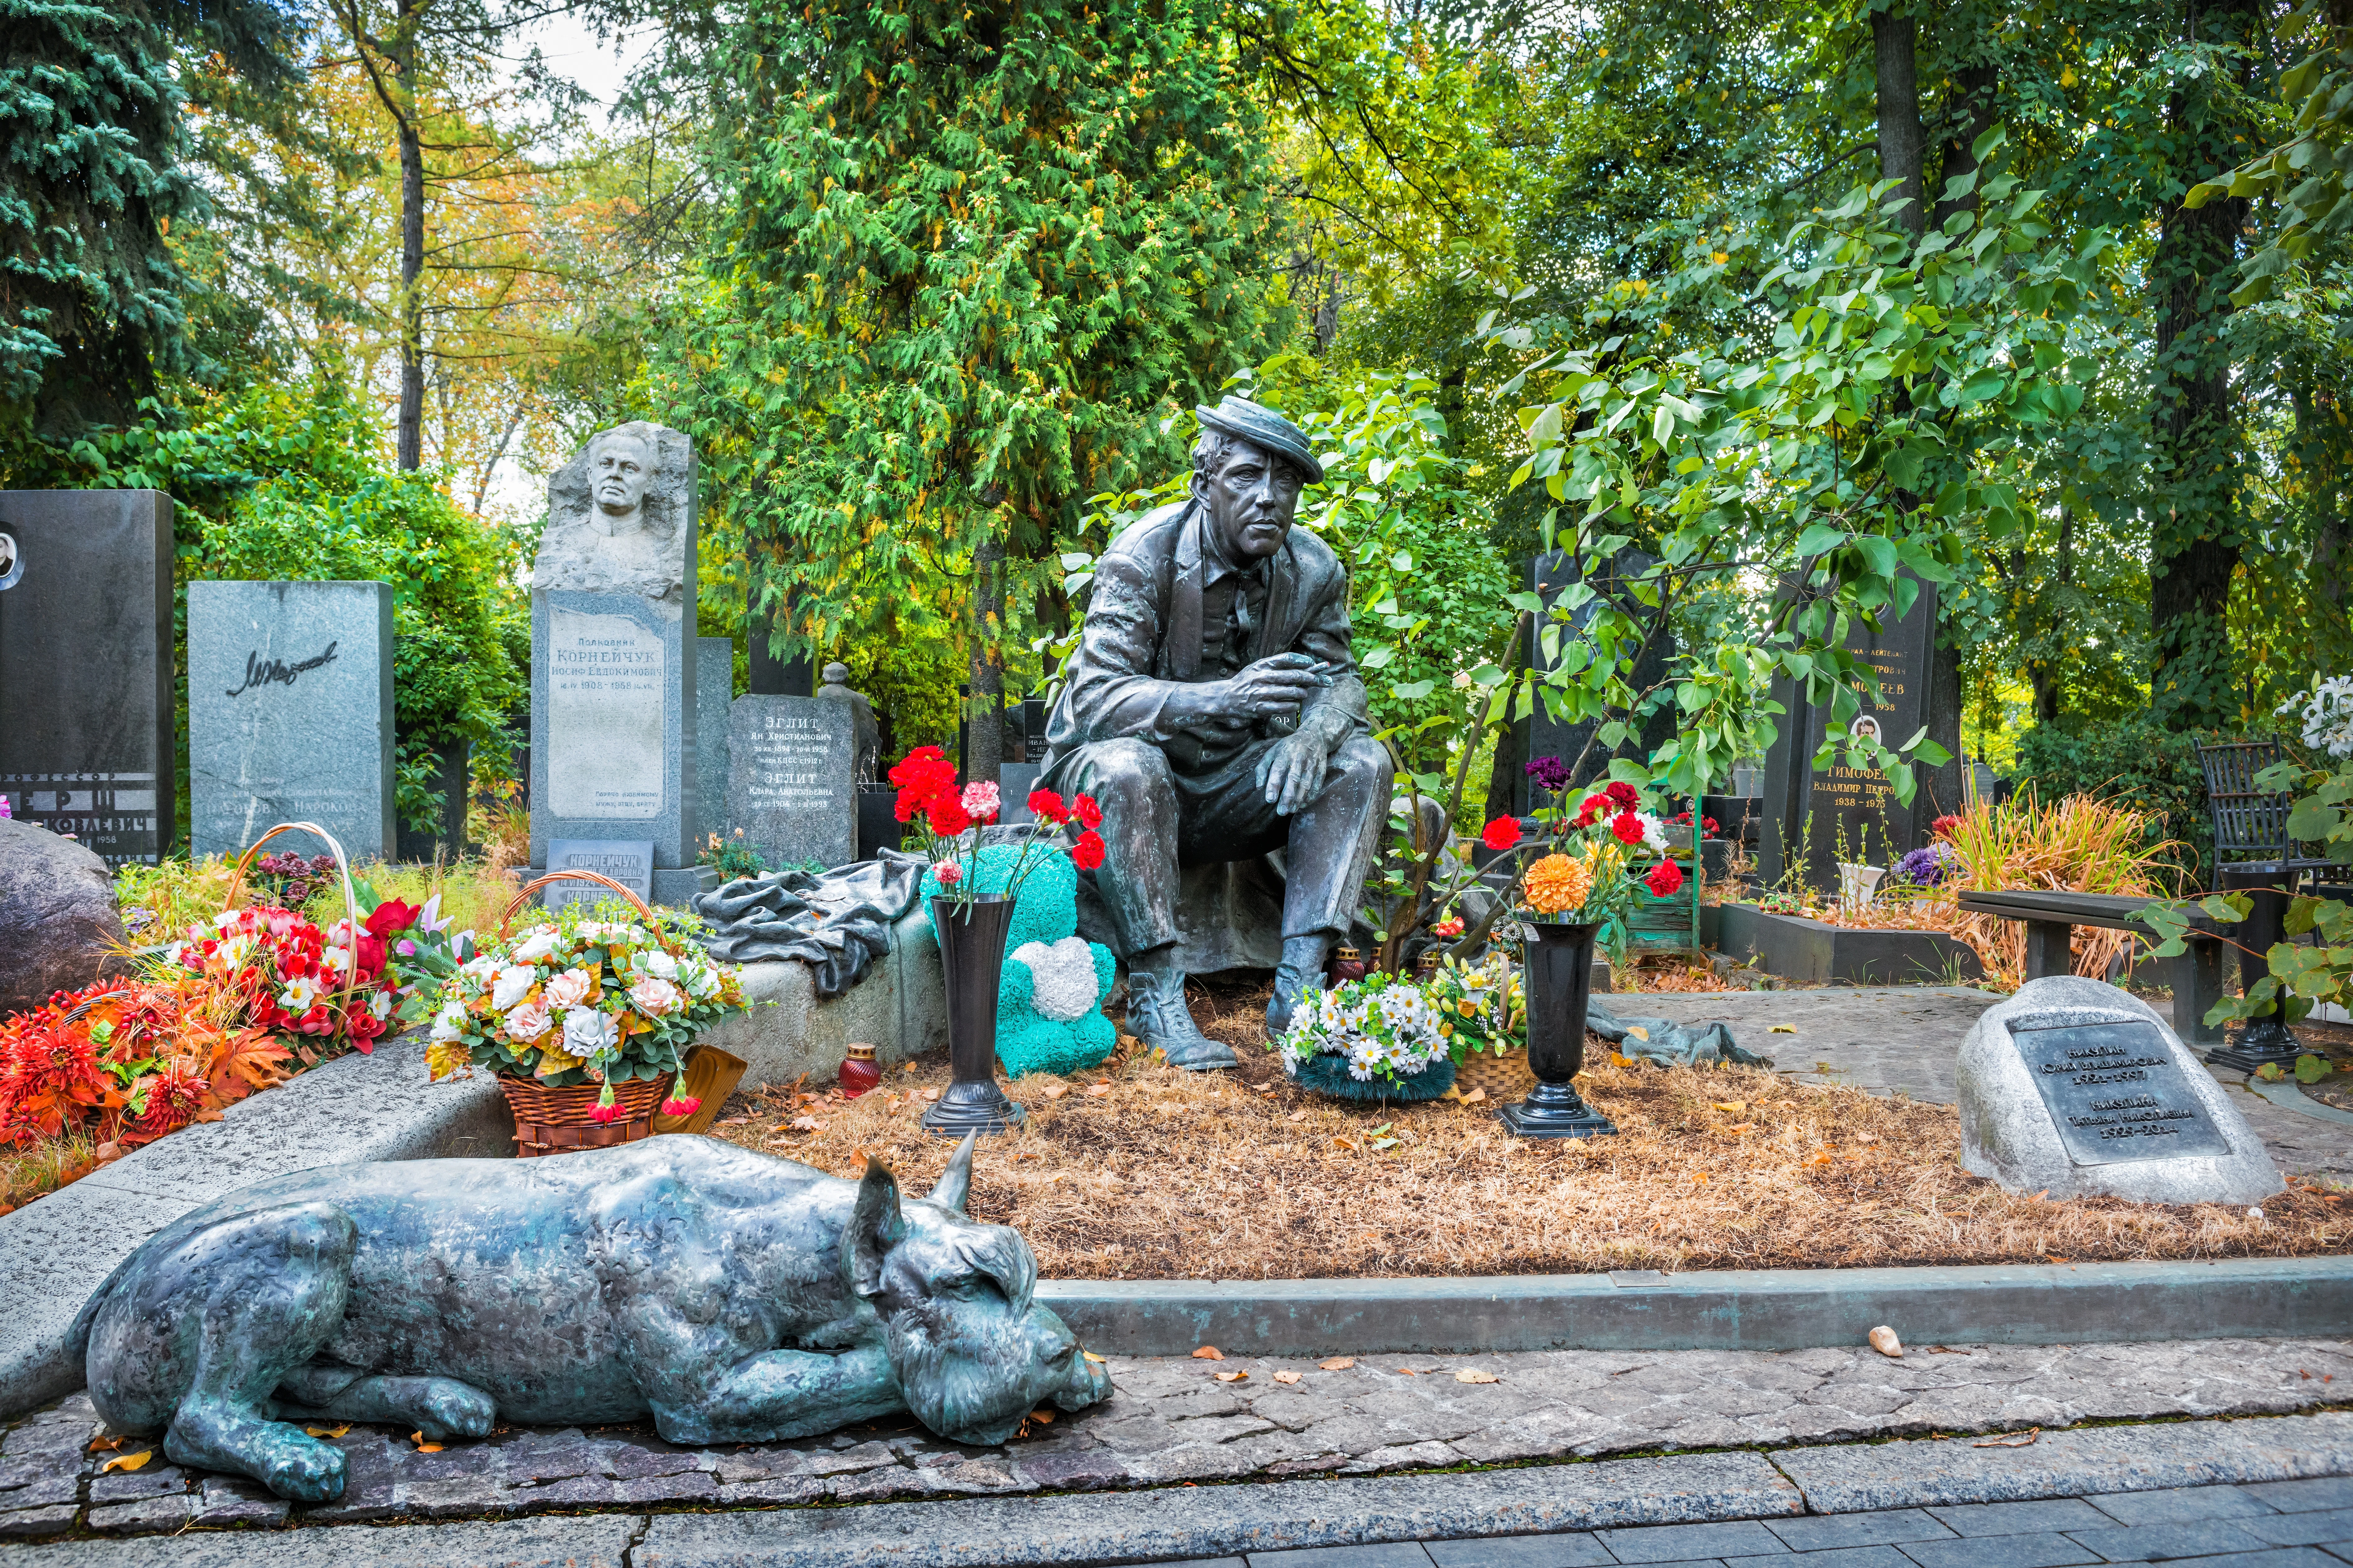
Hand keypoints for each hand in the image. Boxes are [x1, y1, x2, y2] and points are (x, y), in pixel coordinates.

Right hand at [1209, 653, 1328, 721]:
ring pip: (1292, 692)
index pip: (1288, 658)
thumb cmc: (1247, 681)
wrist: (1226, 697)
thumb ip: (1277, 666)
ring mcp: (1262, 693)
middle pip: (1295, 675)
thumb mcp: (1258, 667)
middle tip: (1326, 681)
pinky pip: (1284, 707)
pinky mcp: (1261, 708)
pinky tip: (1295, 704)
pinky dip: (1294, 705)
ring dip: (1303, 693)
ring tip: (1304, 693)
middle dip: (1314, 678)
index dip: (1304, 661)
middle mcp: (1263, 677)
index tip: (1314, 664)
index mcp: (1263, 664)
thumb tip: (1305, 665)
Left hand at [1255, 729, 1329, 816]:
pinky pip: (1317, 784)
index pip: (1278, 769)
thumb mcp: (1272, 752)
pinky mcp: (1322, 768)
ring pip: (1306, 783)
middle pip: (1294, 778)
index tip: (1270, 800)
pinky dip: (1311, 796)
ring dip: (1299, 799)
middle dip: (1288, 796)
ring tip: (1291, 810)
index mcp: (1284, 753)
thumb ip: (1262, 769)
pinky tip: (1304, 804)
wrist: (1314, 736)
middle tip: (1281, 811)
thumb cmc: (1288, 747)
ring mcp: (1312, 763)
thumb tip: (1258, 787)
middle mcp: (1299, 758)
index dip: (1273, 784)